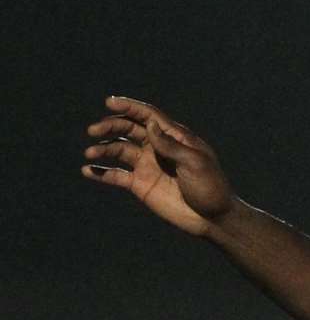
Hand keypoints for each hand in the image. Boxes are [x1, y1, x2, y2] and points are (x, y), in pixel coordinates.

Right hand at [82, 96, 235, 235]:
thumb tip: (150, 125)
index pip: (148, 116)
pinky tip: (87, 171)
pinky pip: (116, 175)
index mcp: (174, 138)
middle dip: (110, 126)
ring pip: (119, 149)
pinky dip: (101, 172)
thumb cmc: (210, 187)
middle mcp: (157, 148)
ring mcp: (147, 165)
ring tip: (91, 152)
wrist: (213, 218)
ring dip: (103, 148)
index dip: (129, 107)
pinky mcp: (140, 184)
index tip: (109, 102)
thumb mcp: (195, 163)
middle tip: (93, 131)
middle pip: (129, 128)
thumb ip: (171, 145)